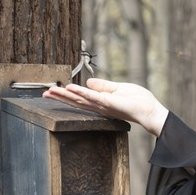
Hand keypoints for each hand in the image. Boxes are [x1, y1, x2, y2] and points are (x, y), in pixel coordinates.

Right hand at [43, 78, 168, 136]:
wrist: (151, 111)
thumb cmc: (139, 101)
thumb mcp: (118, 89)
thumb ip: (103, 86)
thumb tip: (88, 83)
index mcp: (100, 102)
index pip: (80, 98)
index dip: (66, 94)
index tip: (52, 90)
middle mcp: (99, 106)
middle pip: (76, 101)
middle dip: (60, 96)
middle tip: (44, 93)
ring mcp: (104, 106)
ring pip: (81, 100)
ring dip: (66, 95)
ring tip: (51, 91)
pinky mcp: (110, 104)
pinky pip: (93, 97)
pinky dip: (82, 93)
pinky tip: (71, 89)